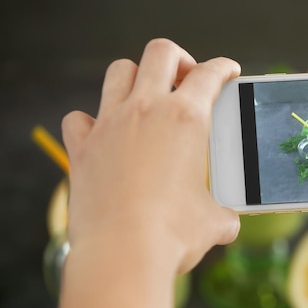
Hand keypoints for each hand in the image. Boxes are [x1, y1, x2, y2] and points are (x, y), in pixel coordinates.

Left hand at [62, 38, 240, 273]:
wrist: (122, 254)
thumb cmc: (174, 235)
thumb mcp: (214, 221)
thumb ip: (224, 214)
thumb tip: (228, 223)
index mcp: (187, 119)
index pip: (210, 73)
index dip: (224, 67)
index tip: (228, 71)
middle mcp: (147, 110)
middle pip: (161, 53)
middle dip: (179, 59)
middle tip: (187, 79)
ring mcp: (110, 125)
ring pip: (119, 72)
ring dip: (136, 77)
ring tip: (147, 98)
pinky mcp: (83, 148)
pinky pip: (79, 117)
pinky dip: (91, 120)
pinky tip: (105, 134)